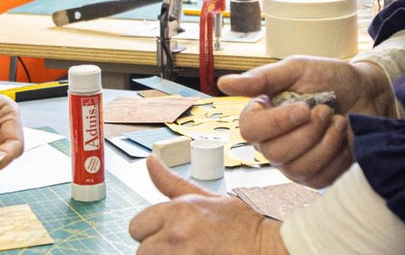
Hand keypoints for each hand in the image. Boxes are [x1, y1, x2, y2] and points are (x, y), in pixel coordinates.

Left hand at [128, 156, 287, 254]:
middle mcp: (176, 233)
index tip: (169, 234)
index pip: (136, 226)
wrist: (267, 247)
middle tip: (183, 247)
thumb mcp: (207, 197)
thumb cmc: (241, 225)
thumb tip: (150, 160)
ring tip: (190, 252)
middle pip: (141, 250)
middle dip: (156, 249)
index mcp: (178, 210)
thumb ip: (172, 183)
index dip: (150, 231)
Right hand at [217, 56, 391, 187]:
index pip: (250, 131)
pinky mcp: (316, 178)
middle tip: (327, 110)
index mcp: (262, 116)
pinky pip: (320, 178)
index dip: (277, 123)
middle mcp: (272, 144)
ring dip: (325, 142)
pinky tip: (344, 137)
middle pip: (275, 153)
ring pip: (298, 169)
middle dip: (308, 132)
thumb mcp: (297, 69)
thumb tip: (223, 83)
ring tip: (339, 120)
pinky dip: (337, 155)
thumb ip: (262, 78)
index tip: (304, 107)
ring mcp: (293, 165)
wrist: (367, 94)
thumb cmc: (330, 78)